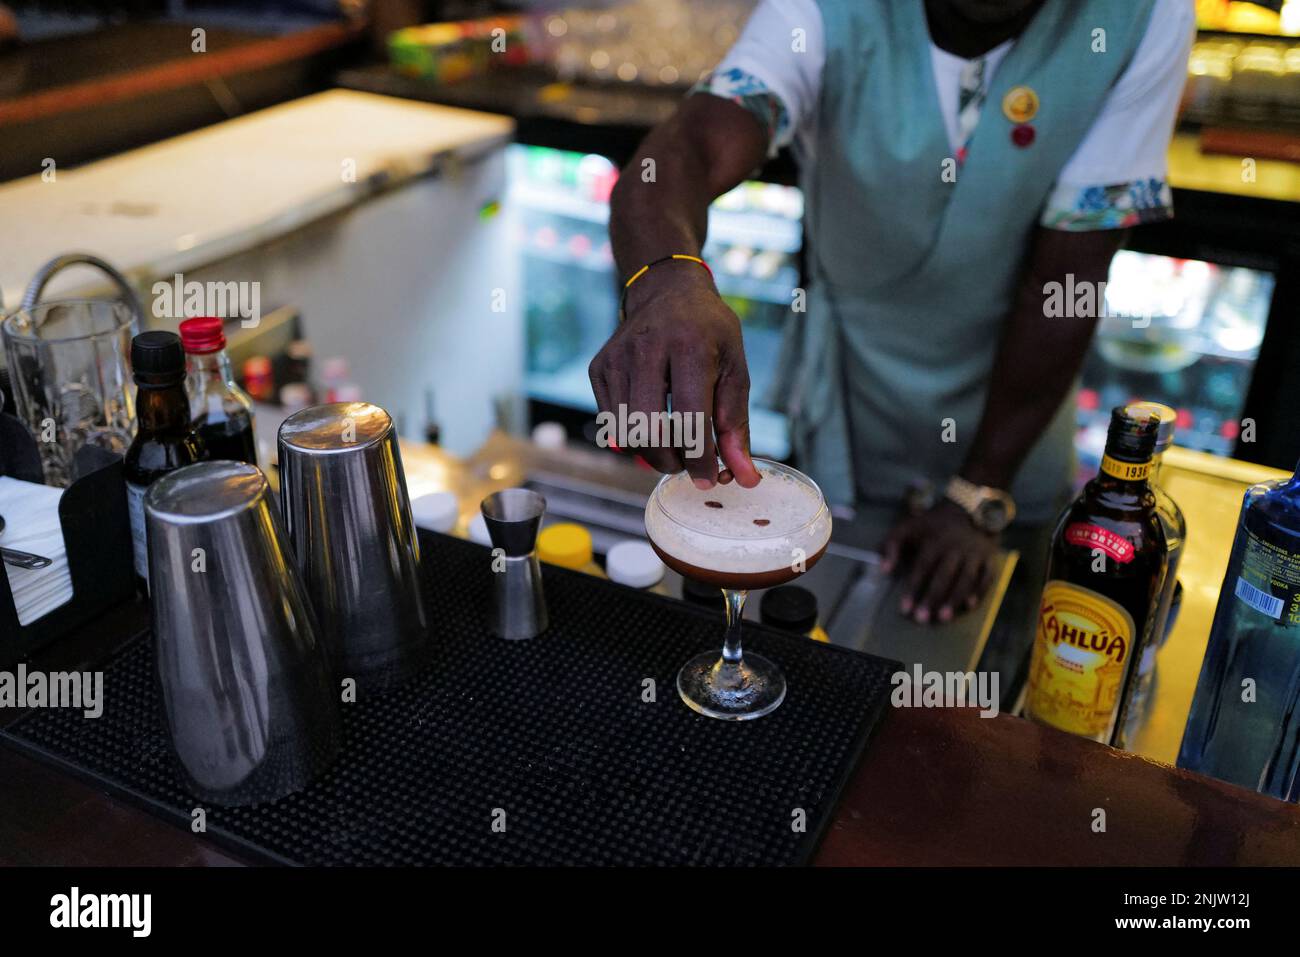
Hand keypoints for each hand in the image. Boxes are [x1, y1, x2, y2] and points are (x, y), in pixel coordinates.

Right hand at [588, 266, 759, 488]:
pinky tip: (653, 423)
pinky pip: (611, 421)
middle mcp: (647, 349)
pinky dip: (632, 436)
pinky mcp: (599, 367)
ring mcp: (617, 358)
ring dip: (651, 453)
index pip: (690, 418)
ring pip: (625, 432)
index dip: (699, 458)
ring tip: (674, 444)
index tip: (707, 479)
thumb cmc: (709, 332)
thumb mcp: (736, 369)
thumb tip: (744, 477)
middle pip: (649, 431)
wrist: (668, 290)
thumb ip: (737, 425)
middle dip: (670, 461)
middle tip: (688, 462)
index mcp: (689, 346)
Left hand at [880, 500, 998, 623]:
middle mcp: (955, 548)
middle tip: (922, 618)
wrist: (969, 507)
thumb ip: (891, 545)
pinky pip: (987, 576)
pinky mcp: (989, 557)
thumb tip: (883, 570)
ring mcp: (974, 553)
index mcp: (934, 541)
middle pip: (944, 576)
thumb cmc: (933, 523)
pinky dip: (980, 591)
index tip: (905, 608)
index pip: (922, 567)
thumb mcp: (908, 526)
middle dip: (932, 598)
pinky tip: (970, 606)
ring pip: (965, 579)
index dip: (913, 588)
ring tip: (943, 617)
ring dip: (955, 599)